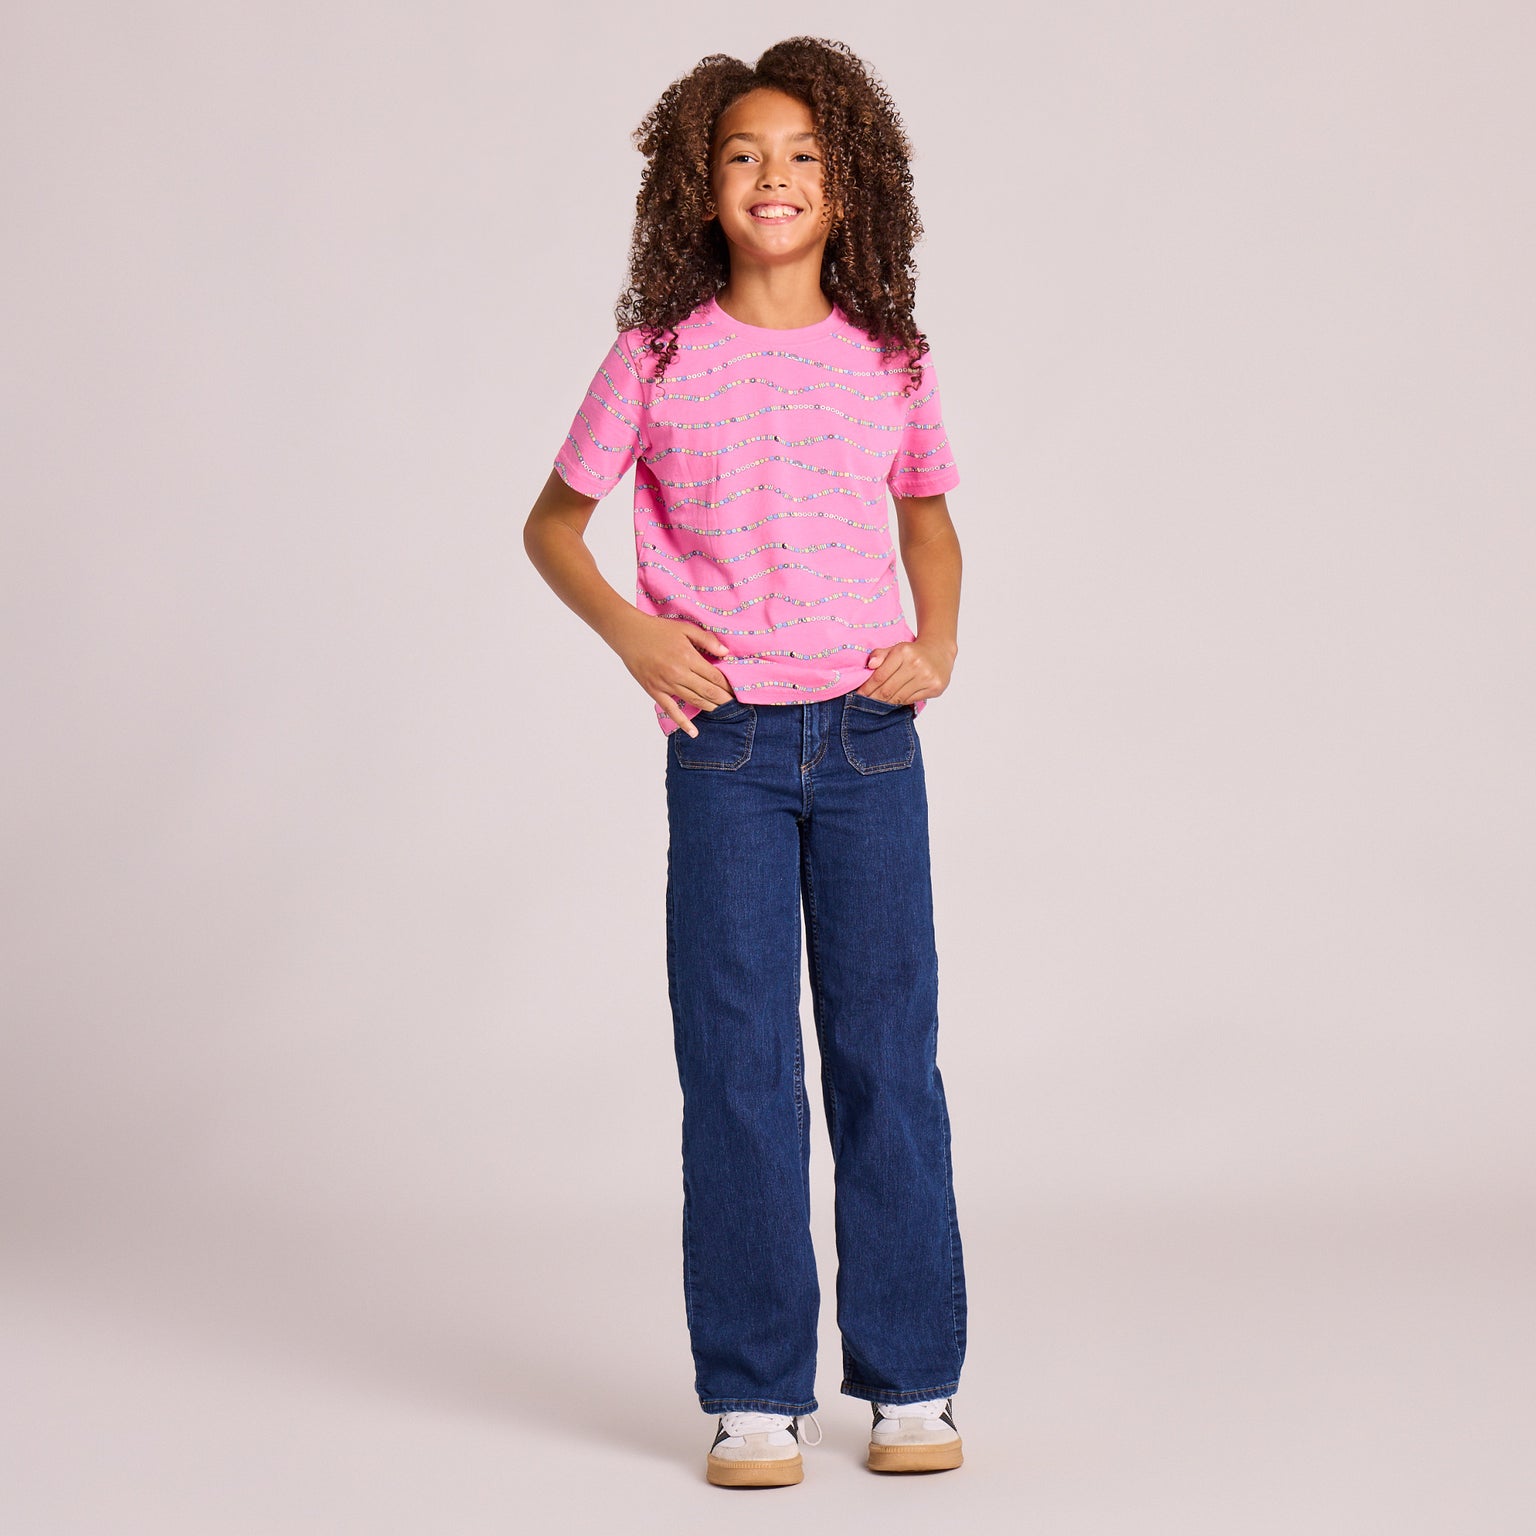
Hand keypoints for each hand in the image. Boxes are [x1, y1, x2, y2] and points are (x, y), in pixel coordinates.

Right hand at [610, 612, 736, 735]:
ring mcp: (666, 684)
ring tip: (723, 713)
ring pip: (694, 701)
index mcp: (688, 657)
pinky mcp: (655, 691)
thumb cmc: (658, 630)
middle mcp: (679, 673)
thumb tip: (725, 652)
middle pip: (708, 691)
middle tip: (735, 706)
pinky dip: (683, 722)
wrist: (629, 634)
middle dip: (724, 700)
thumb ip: (706, 640)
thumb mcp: (685, 628)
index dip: (728, 685)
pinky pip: (671, 710)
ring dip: (710, 708)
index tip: (736, 691)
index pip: (714, 676)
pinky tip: (693, 732)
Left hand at [856, 637, 955, 705]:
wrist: (939, 652)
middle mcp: (916, 664)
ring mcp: (927, 677)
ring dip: (885, 703)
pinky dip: (900, 702)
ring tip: (876, 705)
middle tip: (863, 704)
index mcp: (903, 652)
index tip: (858, 695)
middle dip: (873, 699)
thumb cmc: (913, 652)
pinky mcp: (935, 687)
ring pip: (899, 697)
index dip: (867, 688)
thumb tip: (870, 665)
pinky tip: (893, 701)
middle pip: (888, 689)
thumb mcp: (895, 648)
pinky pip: (910, 700)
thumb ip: (880, 654)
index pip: (880, 676)